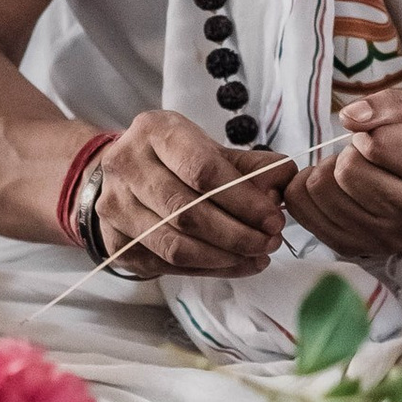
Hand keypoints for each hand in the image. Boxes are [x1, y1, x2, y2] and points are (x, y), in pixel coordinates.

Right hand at [96, 111, 293, 279]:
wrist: (122, 175)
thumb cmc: (173, 159)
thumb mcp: (208, 148)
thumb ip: (248, 164)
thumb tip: (285, 178)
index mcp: (154, 131)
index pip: (202, 170)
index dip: (243, 199)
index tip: (273, 217)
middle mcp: (127, 166)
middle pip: (188, 211)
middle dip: (237, 233)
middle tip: (270, 242)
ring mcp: (115, 207)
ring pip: (175, 245)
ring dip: (224, 257)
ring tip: (258, 256)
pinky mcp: (116, 241)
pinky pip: (167, 265)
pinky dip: (207, 269)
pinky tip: (235, 265)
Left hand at [294, 89, 401, 264]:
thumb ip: (393, 104)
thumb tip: (350, 116)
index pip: (380, 144)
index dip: (371, 131)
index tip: (381, 136)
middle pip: (348, 169)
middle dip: (350, 151)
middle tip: (367, 154)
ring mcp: (390, 238)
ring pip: (323, 189)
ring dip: (329, 169)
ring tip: (353, 169)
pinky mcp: (359, 248)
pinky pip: (304, 211)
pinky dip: (307, 188)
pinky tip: (332, 184)